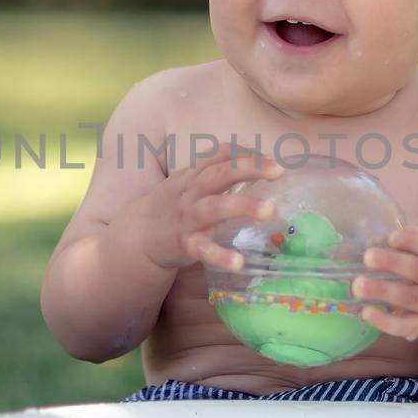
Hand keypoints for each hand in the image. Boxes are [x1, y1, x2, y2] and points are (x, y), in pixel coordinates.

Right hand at [132, 143, 283, 270]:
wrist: (138, 235)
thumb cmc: (175, 206)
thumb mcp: (191, 183)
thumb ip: (219, 173)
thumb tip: (259, 165)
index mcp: (195, 175)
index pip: (221, 154)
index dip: (247, 153)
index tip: (274, 160)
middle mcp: (192, 191)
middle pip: (220, 174)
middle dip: (250, 169)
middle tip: (279, 171)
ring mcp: (188, 217)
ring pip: (216, 208)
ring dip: (243, 206)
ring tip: (270, 210)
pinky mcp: (184, 243)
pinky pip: (203, 249)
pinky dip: (220, 256)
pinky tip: (239, 263)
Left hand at [352, 226, 417, 341]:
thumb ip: (415, 236)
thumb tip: (380, 235)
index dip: (416, 243)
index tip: (392, 238)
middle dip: (393, 264)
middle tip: (368, 257)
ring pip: (411, 298)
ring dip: (384, 291)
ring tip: (358, 285)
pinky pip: (405, 326)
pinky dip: (385, 322)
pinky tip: (366, 312)